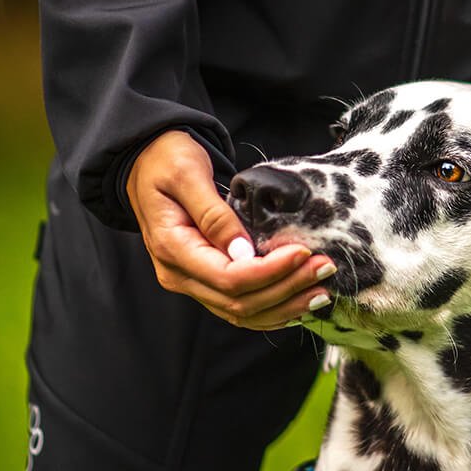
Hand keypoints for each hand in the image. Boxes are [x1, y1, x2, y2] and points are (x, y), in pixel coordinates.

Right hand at [126, 130, 334, 330]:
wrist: (145, 159)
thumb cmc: (166, 158)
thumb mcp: (187, 174)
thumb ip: (213, 214)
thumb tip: (243, 252)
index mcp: (172, 249)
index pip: (228, 279)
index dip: (270, 271)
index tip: (304, 252)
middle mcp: (179, 274)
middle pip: (240, 302)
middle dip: (287, 288)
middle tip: (325, 267)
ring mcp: (191, 280)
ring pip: (242, 312)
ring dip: (285, 304)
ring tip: (322, 290)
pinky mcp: (204, 278)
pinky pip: (240, 306)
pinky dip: (272, 308)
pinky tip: (300, 300)